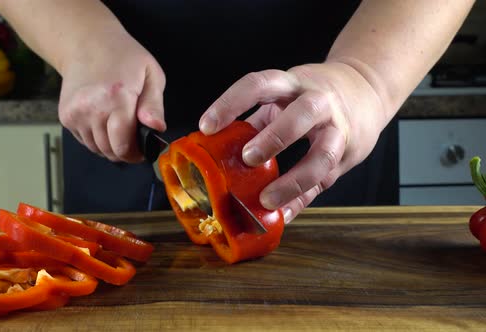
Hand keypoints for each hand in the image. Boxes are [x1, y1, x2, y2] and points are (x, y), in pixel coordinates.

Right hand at [58, 28, 165, 162]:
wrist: (86, 43)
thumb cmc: (123, 57)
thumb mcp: (151, 75)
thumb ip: (154, 105)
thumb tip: (156, 128)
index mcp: (117, 98)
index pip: (123, 144)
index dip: (135, 154)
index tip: (143, 151)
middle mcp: (92, 108)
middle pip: (109, 150)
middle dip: (124, 152)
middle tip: (134, 143)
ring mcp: (76, 114)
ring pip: (96, 149)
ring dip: (110, 146)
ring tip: (119, 129)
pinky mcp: (66, 116)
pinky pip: (84, 141)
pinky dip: (96, 138)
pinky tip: (104, 122)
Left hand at [199, 63, 389, 222]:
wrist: (368, 89)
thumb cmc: (314, 95)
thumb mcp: (285, 96)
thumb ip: (258, 120)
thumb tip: (218, 150)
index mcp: (293, 84)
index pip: (259, 84)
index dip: (231, 103)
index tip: (206, 126)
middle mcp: (320, 101)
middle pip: (303, 113)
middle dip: (275, 137)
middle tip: (247, 158)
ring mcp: (338, 129)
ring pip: (324, 154)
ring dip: (294, 179)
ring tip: (267, 199)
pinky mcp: (349, 155)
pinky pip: (325, 181)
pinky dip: (301, 200)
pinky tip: (282, 215)